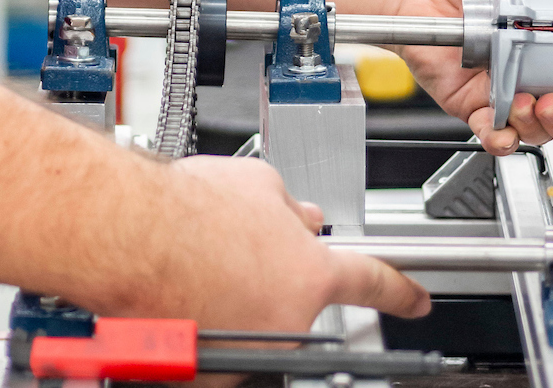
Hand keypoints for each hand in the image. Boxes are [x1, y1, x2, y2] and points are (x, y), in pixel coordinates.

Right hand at [107, 154, 428, 331]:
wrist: (135, 237)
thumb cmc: (189, 210)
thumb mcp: (257, 183)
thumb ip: (290, 206)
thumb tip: (304, 216)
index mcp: (310, 272)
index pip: (371, 282)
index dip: (400, 291)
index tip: (417, 301)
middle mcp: (290, 319)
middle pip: (297, 299)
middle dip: (273, 276)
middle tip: (235, 252)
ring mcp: (254, 348)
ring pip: (255, 319)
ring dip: (237, 296)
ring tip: (200, 263)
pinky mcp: (216, 368)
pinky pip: (221, 340)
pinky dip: (209, 317)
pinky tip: (186, 288)